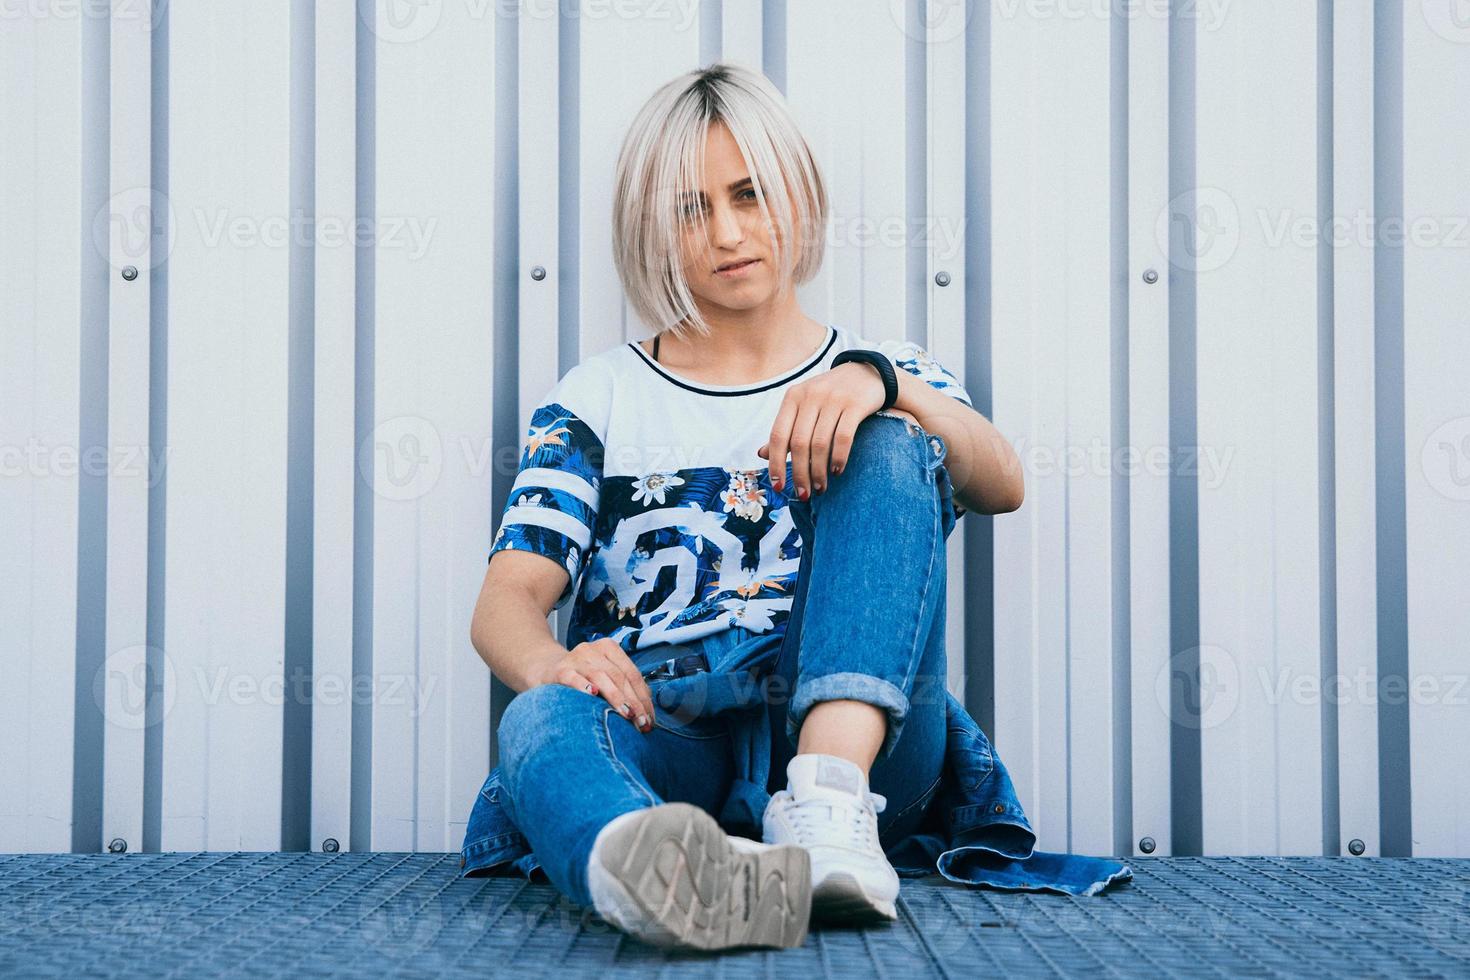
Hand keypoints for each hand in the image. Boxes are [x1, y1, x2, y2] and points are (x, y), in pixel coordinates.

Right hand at [530, 638, 655, 732]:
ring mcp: (576, 658)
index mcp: (609, 648)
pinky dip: (583, 686)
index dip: (643, 697)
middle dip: (634, 702)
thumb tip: (646, 712)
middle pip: (619, 676)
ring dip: (616, 697)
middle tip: (642, 723)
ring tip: (626, 715)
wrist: (545, 670)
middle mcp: (593, 650)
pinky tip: (592, 695)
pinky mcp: (559, 670)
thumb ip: (623, 687)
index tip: (649, 718)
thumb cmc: (581, 677)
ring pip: (601, 677)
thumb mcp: (604, 676)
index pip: (632, 674)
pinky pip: (573, 678)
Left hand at [756, 361, 887, 499]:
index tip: (778, 486)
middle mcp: (811, 396)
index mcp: (793, 397)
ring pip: (820, 444)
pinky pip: (843, 437)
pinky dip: (838, 458)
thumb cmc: (830, 396)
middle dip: (800, 474)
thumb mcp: (804, 407)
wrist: (867, 373)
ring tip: (821, 488)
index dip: (776, 463)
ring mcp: (834, 399)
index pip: (778, 435)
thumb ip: (786, 430)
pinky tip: (837, 471)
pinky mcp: (855, 404)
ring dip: (819, 471)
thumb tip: (761, 454)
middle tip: (804, 494)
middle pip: (798, 444)